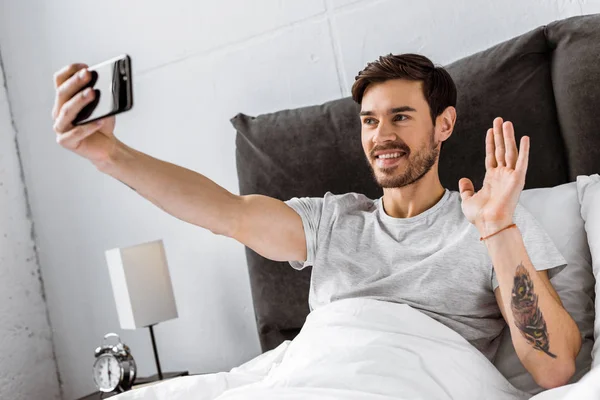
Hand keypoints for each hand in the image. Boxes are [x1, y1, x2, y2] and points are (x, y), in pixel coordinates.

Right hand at [52, 63, 117, 164]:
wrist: (107, 147)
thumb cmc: (102, 123)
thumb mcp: (104, 106)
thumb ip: (102, 96)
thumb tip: (108, 84)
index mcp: (64, 99)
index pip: (60, 80)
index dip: (70, 71)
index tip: (85, 66)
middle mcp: (58, 111)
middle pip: (62, 93)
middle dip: (75, 82)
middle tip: (87, 74)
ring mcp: (60, 127)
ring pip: (66, 112)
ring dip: (79, 101)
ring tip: (92, 93)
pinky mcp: (66, 142)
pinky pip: (75, 133)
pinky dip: (87, 127)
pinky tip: (99, 121)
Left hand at [458, 117, 529, 235]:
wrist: (488, 223)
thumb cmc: (479, 216)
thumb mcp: (467, 200)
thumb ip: (466, 188)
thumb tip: (463, 179)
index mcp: (491, 179)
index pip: (492, 156)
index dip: (490, 143)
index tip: (490, 130)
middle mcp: (502, 175)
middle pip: (501, 150)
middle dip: (500, 135)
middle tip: (499, 120)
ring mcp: (510, 176)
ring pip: (509, 151)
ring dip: (508, 137)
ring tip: (506, 122)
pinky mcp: (518, 179)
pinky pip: (522, 162)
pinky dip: (524, 150)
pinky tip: (525, 137)